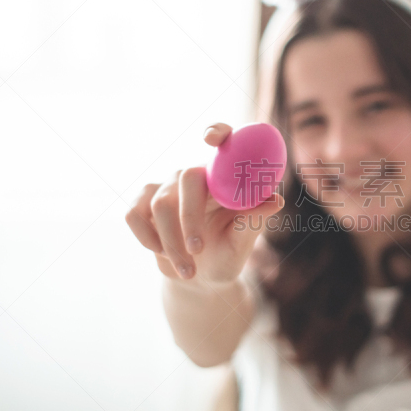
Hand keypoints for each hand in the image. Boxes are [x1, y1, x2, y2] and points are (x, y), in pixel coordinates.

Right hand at [125, 122, 284, 283]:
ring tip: (188, 271)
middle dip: (189, 218)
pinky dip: (146, 238)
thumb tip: (276, 200)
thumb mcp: (244, 241)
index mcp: (225, 176)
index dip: (217, 132)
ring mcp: (166, 187)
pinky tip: (162, 253)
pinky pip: (134, 214)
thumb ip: (255, 219)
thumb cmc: (229, 253)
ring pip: (160, 205)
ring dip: (172, 244)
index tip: (211, 140)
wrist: (201, 278)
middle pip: (186, 178)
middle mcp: (195, 175)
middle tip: (197, 249)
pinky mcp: (143, 204)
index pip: (222, 140)